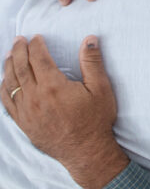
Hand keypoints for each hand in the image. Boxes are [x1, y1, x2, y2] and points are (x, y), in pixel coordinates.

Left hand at [3, 35, 127, 188]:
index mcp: (54, 86)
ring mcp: (26, 112)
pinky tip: (5, 81)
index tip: (36, 37)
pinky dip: (3, 88)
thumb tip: (90, 39)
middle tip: (18, 39)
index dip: (36, 46)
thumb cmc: (95, 119)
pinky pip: (6, 103)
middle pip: (21, 68)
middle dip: (19, 51)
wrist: (85, 151)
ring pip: (10, 84)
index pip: (38, 59)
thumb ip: (93, 62)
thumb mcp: (101, 88)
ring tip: (9, 55)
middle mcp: (35, 97)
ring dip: (8, 67)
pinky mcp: (23, 123)